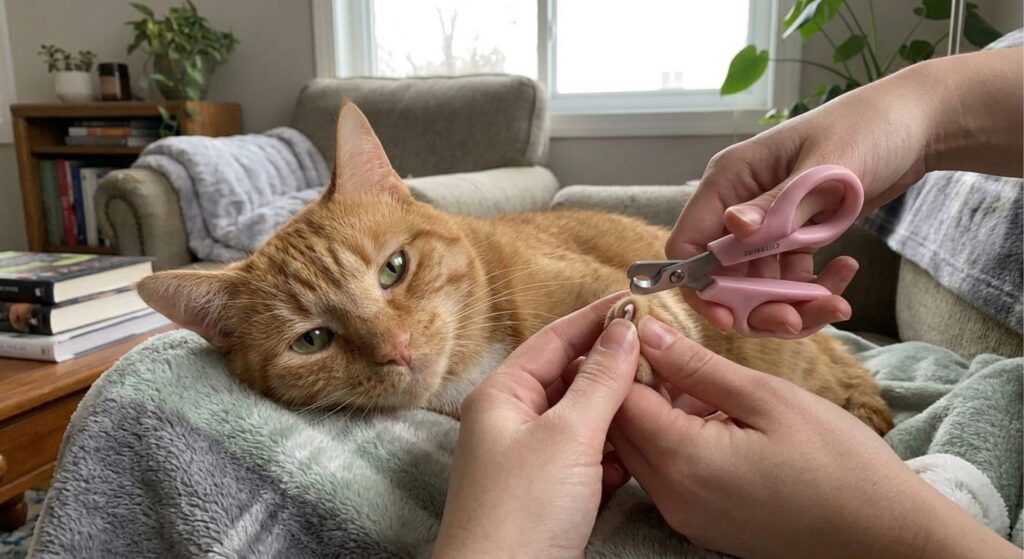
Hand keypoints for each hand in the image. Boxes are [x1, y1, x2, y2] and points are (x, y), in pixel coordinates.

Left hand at [433, 294, 638, 558]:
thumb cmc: (521, 512)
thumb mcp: (568, 436)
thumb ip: (600, 380)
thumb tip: (625, 330)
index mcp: (502, 394)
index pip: (555, 339)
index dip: (597, 318)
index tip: (638, 301)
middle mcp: (512, 420)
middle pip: (570, 376)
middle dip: (613, 368)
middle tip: (659, 354)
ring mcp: (530, 458)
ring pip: (582, 419)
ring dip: (617, 412)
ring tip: (659, 400)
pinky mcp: (548, 492)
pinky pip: (586, 456)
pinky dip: (612, 452)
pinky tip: (637, 453)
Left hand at [608, 316, 1018, 558]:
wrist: (883, 534)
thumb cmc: (838, 461)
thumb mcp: (767, 397)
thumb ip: (697, 367)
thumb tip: (649, 334)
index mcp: (685, 461)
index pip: (618, 400)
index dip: (623, 358)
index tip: (643, 326)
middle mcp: (671, 496)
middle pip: (621, 428)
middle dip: (633, 382)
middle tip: (671, 348)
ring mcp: (683, 516)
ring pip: (640, 450)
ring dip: (656, 411)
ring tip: (701, 383)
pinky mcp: (698, 523)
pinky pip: (664, 473)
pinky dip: (673, 439)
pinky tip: (712, 417)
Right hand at [669, 48, 1022, 335]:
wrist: (917, 124)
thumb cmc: (868, 128)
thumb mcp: (825, 167)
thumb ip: (778, 203)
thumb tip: (732, 226)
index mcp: (730, 179)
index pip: (689, 244)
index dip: (702, 286)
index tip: (731, 319)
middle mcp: (739, 203)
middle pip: (723, 275)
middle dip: (756, 305)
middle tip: (794, 320)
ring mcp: (765, 221)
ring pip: (758, 285)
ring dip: (791, 304)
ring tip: (835, 303)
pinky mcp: (793, 234)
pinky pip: (788, 278)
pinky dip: (812, 289)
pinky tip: (844, 272)